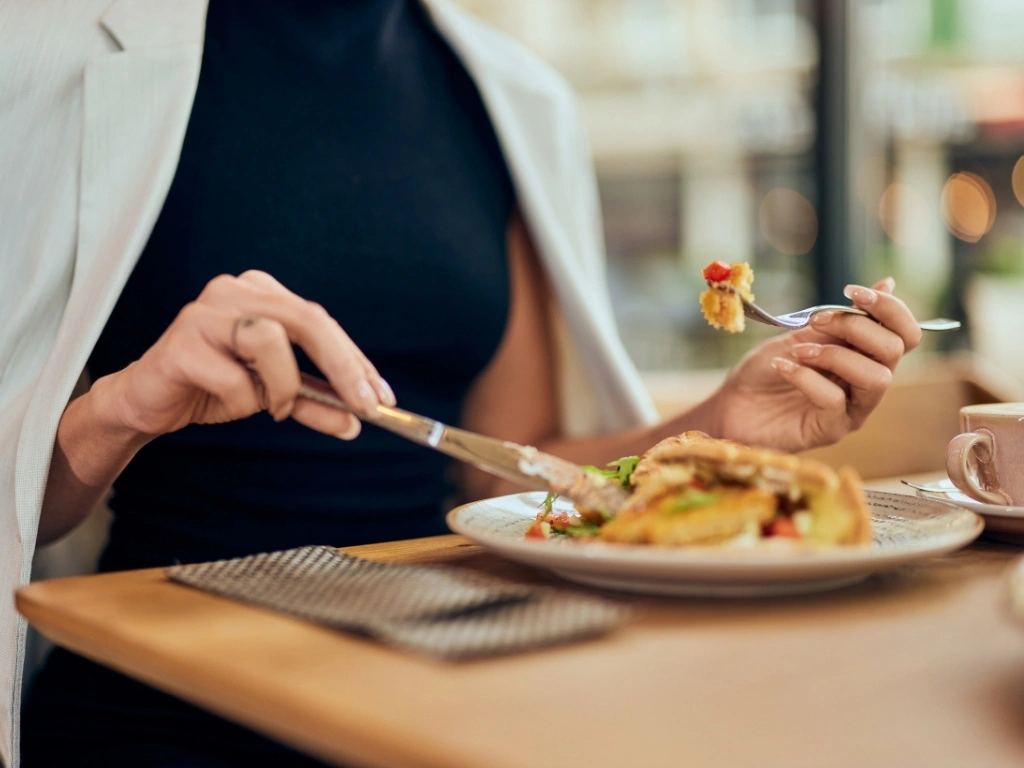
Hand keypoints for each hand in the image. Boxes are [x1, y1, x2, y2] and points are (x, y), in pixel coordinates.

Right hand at [102, 270, 394, 439]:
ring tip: (273, 408)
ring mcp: (206, 313)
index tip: (382, 396)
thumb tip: (356, 421)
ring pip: (271, 340)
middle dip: (343, 367)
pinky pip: (233, 377)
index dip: (356, 360)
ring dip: (283, 386)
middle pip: (307, 319)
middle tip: (364, 407)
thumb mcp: (274, 396)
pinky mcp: (182, 343)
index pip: (322, 321)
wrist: (147, 402)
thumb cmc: (212, 387)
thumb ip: (314, 403)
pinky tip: (229, 404)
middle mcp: (235, 291)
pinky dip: (243, 401)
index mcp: (262, 294)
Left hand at [711, 277, 920, 452]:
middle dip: (856, 327)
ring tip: (797, 352)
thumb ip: (842, 318)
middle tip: (816, 321)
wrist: (731, 405)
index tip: (851, 291)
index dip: (889, 308)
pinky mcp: (831, 430)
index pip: (905, 334)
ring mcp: (852, 410)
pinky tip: (782, 367)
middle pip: (895, 351)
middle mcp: (866, 384)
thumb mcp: (802, 336)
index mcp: (865, 357)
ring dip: (834, 355)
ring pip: (876, 378)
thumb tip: (888, 284)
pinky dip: (807, 378)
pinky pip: (835, 401)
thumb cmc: (767, 370)